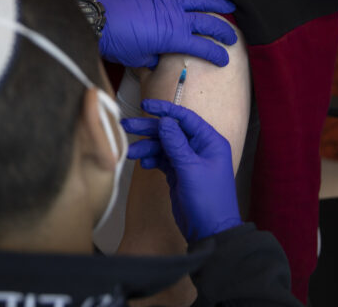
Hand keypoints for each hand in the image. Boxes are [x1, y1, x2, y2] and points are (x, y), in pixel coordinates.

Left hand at [97, 0, 236, 67]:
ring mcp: (165, 2)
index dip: (217, 54)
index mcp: (174, 38)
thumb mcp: (138, 59)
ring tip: (229, 5)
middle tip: (232, 36)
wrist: (98, 23)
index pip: (203, 47)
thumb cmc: (118, 44)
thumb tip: (158, 59)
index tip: (224, 59)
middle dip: (223, 30)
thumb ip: (153, 59)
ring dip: (214, 2)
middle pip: (206, 22)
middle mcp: (175, 18)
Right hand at [122, 99, 241, 241]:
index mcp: (209, 142)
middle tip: (126, 126)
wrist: (210, 231)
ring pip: (163, 146)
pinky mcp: (179, 173)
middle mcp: (199, 148)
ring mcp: (188, 161)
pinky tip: (144, 164)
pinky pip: (162, 159)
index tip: (146, 106)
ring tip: (130, 152)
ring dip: (147, 147)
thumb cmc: (208, 200)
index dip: (165, 110)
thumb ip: (175, 143)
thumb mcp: (190, 168)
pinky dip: (152, 159)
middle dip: (149, 129)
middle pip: (170, 131)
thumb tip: (165, 121)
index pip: (185, 118)